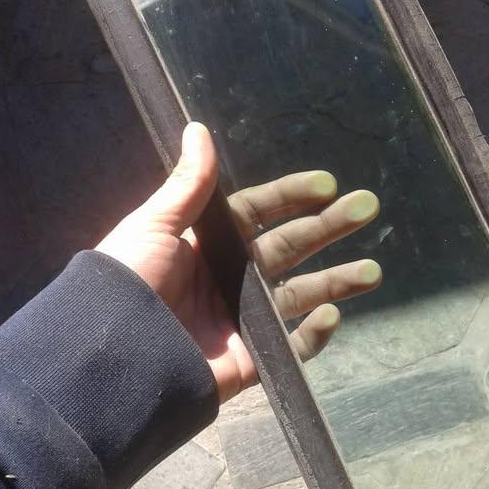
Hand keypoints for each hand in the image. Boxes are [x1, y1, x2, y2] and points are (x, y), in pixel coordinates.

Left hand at [97, 122, 381, 402]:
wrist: (114, 357)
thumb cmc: (129, 285)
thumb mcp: (152, 227)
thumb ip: (187, 185)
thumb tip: (198, 127)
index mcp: (205, 245)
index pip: (257, 214)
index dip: (291, 197)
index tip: (326, 184)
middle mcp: (228, 279)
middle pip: (289, 248)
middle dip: (329, 228)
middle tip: (367, 208)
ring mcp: (242, 320)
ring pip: (300, 296)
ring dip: (338, 282)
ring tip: (374, 271)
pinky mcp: (250, 361)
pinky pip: (292, 348)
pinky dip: (315, 336)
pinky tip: (333, 315)